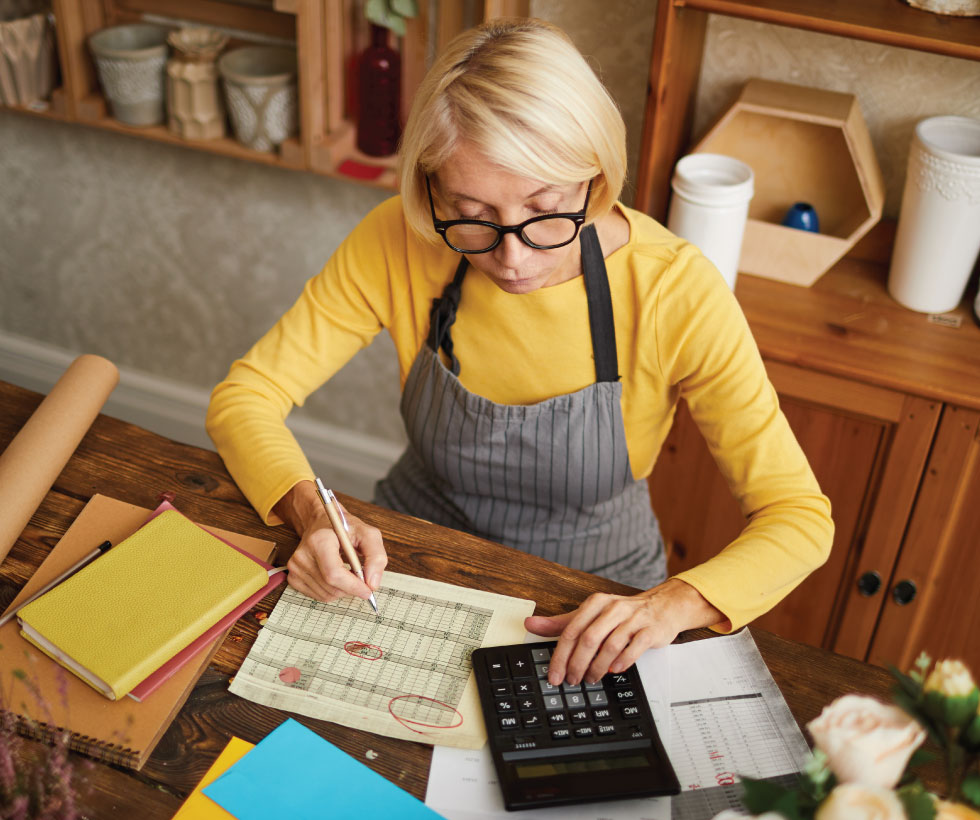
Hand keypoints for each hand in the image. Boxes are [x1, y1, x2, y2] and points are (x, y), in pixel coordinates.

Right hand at [274, 480, 386, 603]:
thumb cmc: (344, 528)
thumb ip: (376, 557)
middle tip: (361, 576)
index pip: (333, 573)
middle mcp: (303, 555)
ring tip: (347, 571)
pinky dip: (332, 591)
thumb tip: (373, 583)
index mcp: (319, 540)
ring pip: (326, 595)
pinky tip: (335, 576)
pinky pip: (319, 596)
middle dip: (351, 587)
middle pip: (332, 586)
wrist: (321, 524)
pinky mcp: (293, 577)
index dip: (353, 586)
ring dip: (343, 590)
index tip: (368, 590)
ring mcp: (296, 567)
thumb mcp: (367, 534)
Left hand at [525, 579, 726, 685]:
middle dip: (577, 664)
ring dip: (597, 667)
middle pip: (588, 639)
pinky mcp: (649, 630)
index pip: (571, 630)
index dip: (560, 656)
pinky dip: (622, 662)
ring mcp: (633, 619)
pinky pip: (633, 648)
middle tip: (571, 680)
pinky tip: (614, 671)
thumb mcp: (591, 615)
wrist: (662, 607)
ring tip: (591, 679)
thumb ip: (561, 623)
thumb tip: (531, 624)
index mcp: (595, 603)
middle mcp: (613, 608)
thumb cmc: (623, 614)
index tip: (554, 674)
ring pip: (609, 646)